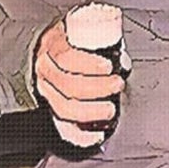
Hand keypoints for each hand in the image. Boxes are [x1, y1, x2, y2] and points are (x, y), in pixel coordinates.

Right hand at [34, 18, 122, 149]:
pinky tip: (95, 135)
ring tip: (109, 108)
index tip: (107, 66)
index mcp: (53, 46)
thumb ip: (101, 41)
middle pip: (67, 84)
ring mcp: (46, 91)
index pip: (65, 57)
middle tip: (116, 84)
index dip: (88, 64)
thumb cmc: (72, 42)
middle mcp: (46, 70)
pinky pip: (62, 127)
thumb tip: (123, 59)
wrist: (51, 52)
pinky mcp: (52, 110)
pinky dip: (79, 135)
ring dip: (91, 110)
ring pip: (63, 107)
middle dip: (97, 87)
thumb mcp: (82, 32)